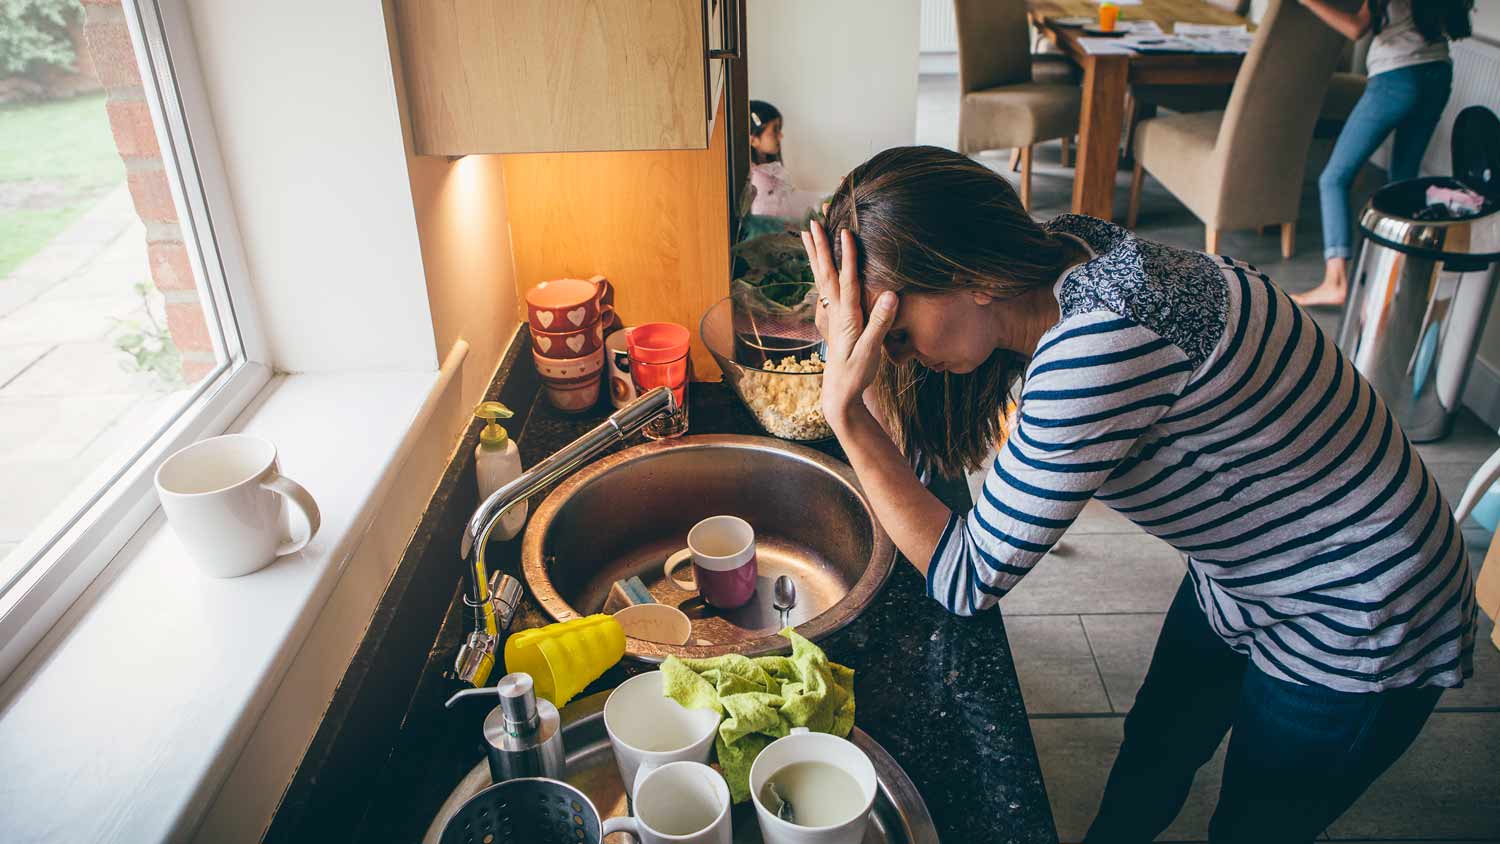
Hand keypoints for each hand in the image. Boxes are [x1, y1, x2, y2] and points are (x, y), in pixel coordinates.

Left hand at [800, 220, 897, 427]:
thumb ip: (880, 322)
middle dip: (820, 247)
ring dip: (815, 255)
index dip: (847, 256)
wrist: (840, 393)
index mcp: (847, 316)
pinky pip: (825, 288)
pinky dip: (820, 271)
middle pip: (825, 273)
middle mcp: (836, 311)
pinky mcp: (834, 319)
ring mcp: (833, 314)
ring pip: (821, 278)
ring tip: (807, 234)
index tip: (845, 232)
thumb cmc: (857, 373)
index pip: (846, 280)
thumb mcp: (871, 351)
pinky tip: (818, 264)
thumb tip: (892, 293)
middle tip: (813, 222)